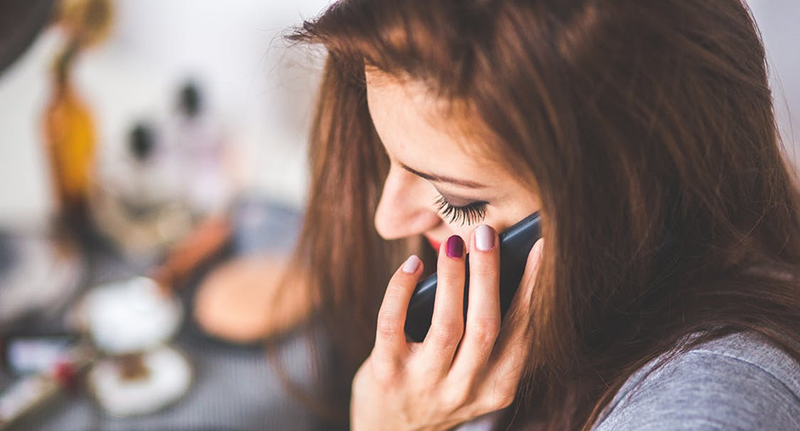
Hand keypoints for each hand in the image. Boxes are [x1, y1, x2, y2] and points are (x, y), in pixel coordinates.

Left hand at [351, 225, 543, 430]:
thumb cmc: (438, 388)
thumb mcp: (474, 376)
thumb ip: (487, 337)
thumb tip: (493, 265)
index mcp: (496, 387)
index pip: (520, 332)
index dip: (531, 288)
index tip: (538, 247)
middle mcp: (464, 389)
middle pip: (485, 326)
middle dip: (489, 275)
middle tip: (487, 233)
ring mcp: (424, 384)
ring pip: (447, 325)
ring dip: (453, 278)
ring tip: (455, 243)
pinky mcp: (386, 374)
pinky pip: (392, 324)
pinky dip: (402, 290)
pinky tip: (412, 265)